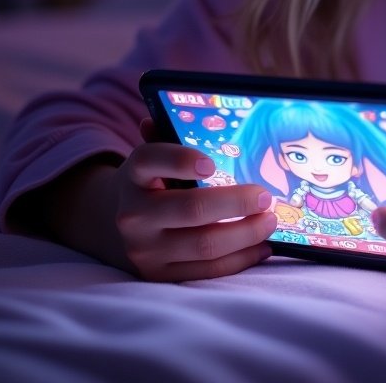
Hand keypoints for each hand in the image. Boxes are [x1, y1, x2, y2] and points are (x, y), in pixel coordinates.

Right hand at [32, 119, 278, 281]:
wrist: (115, 225)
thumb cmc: (153, 181)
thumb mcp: (155, 158)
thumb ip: (170, 134)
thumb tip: (186, 111)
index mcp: (134, 174)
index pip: (150, 159)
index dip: (180, 159)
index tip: (211, 162)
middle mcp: (133, 213)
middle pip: (191, 209)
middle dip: (235, 202)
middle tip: (265, 195)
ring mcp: (145, 249)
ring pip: (203, 244)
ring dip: (245, 233)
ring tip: (271, 220)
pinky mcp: (159, 276)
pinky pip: (205, 272)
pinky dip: (239, 260)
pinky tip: (261, 246)